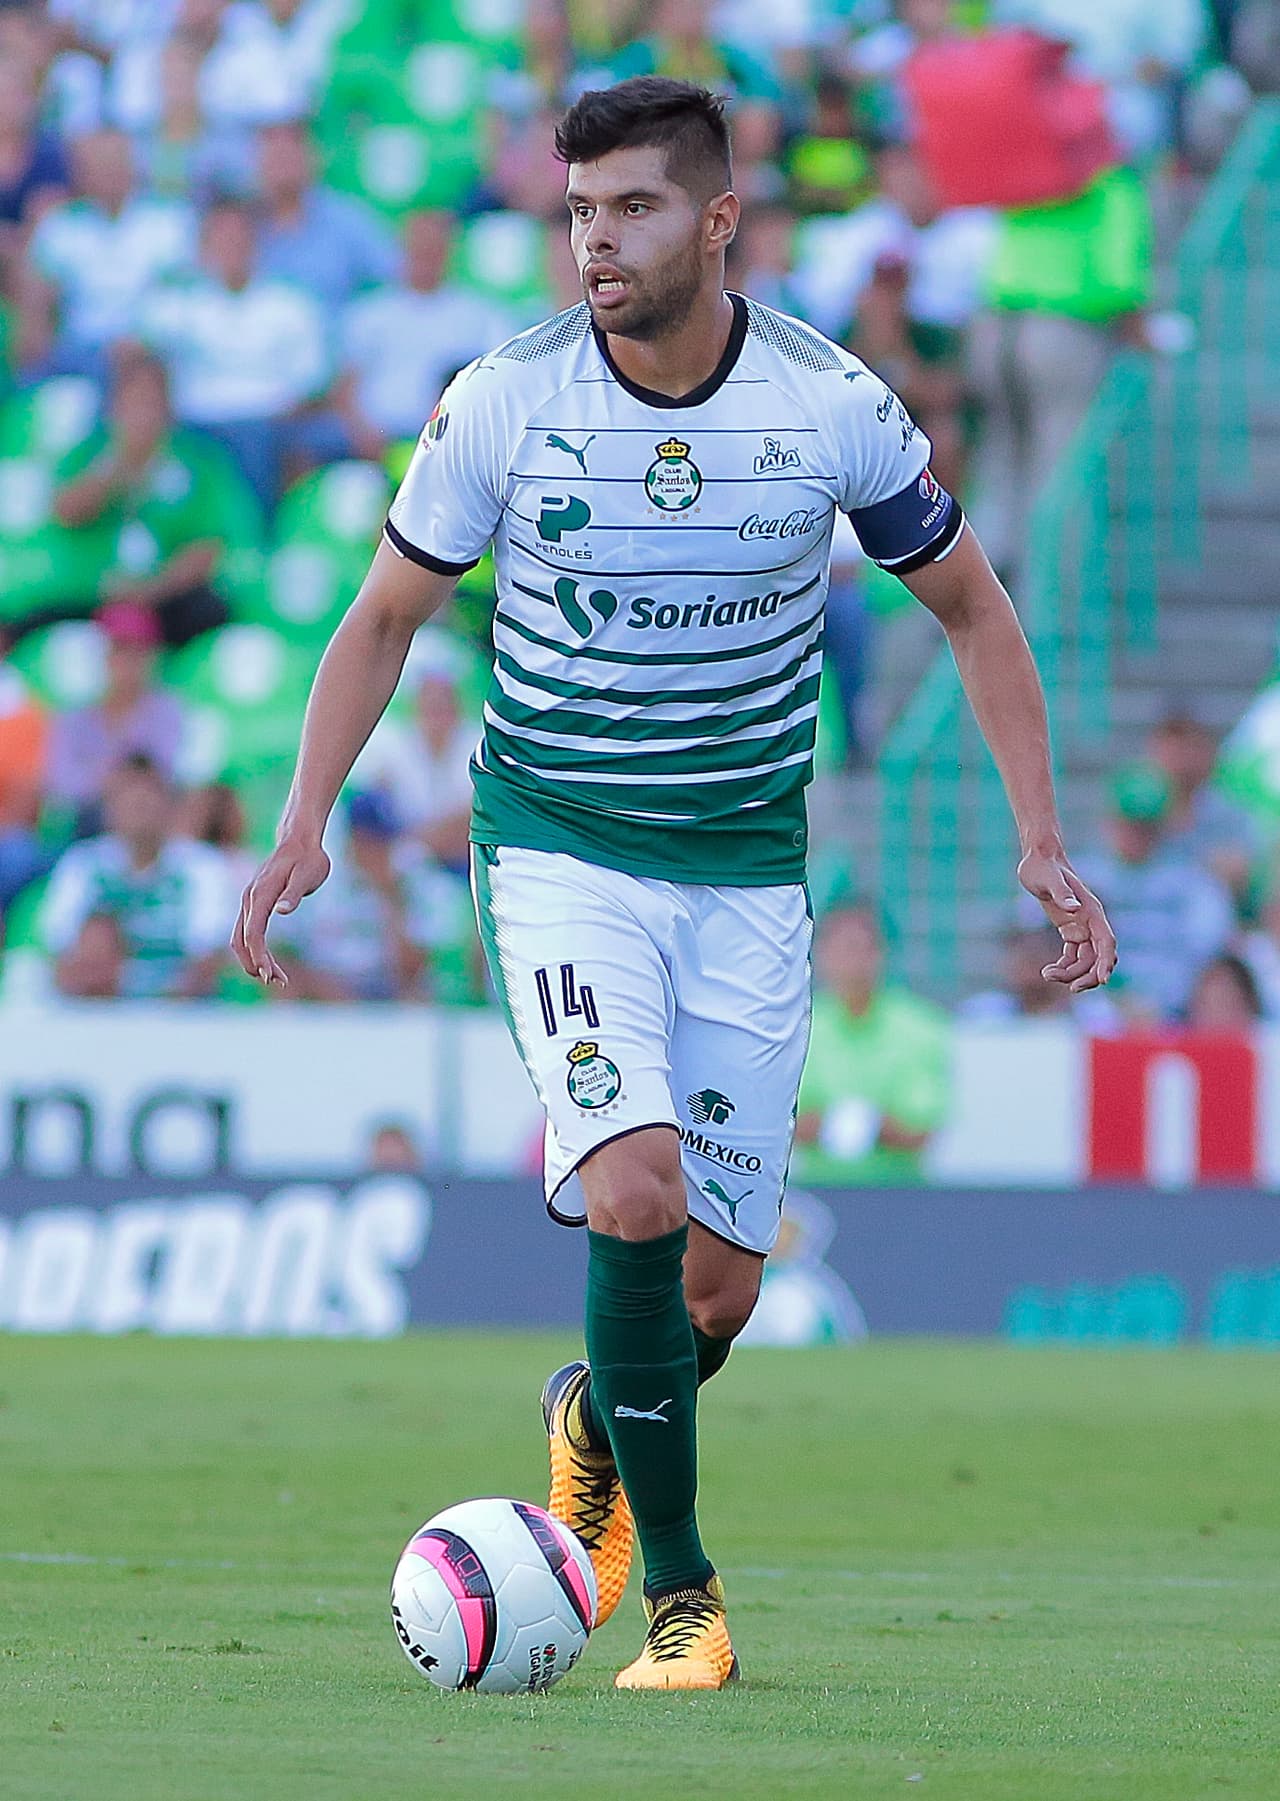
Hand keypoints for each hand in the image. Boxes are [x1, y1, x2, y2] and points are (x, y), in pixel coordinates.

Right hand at [231, 837, 330, 986]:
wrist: (299, 840)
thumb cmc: (308, 858)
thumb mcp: (307, 874)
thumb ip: (294, 893)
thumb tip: (281, 910)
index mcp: (260, 893)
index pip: (253, 932)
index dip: (259, 956)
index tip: (271, 975)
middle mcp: (249, 898)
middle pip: (243, 940)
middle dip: (257, 963)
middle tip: (278, 981)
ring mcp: (249, 901)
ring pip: (242, 938)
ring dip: (255, 960)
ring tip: (277, 978)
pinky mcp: (254, 904)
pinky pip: (248, 932)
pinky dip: (255, 950)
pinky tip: (270, 962)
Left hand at [1018, 851, 1116, 992]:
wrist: (1039, 858)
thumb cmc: (1043, 867)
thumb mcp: (1049, 879)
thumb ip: (1062, 893)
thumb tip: (1073, 908)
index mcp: (1092, 911)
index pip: (1106, 941)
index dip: (1106, 961)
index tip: (1102, 980)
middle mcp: (1090, 922)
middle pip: (1099, 957)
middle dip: (1089, 975)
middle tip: (1071, 989)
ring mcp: (1081, 927)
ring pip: (1085, 960)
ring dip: (1071, 973)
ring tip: (1047, 974)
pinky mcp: (1069, 929)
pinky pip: (1073, 955)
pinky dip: (1064, 966)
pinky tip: (1048, 970)